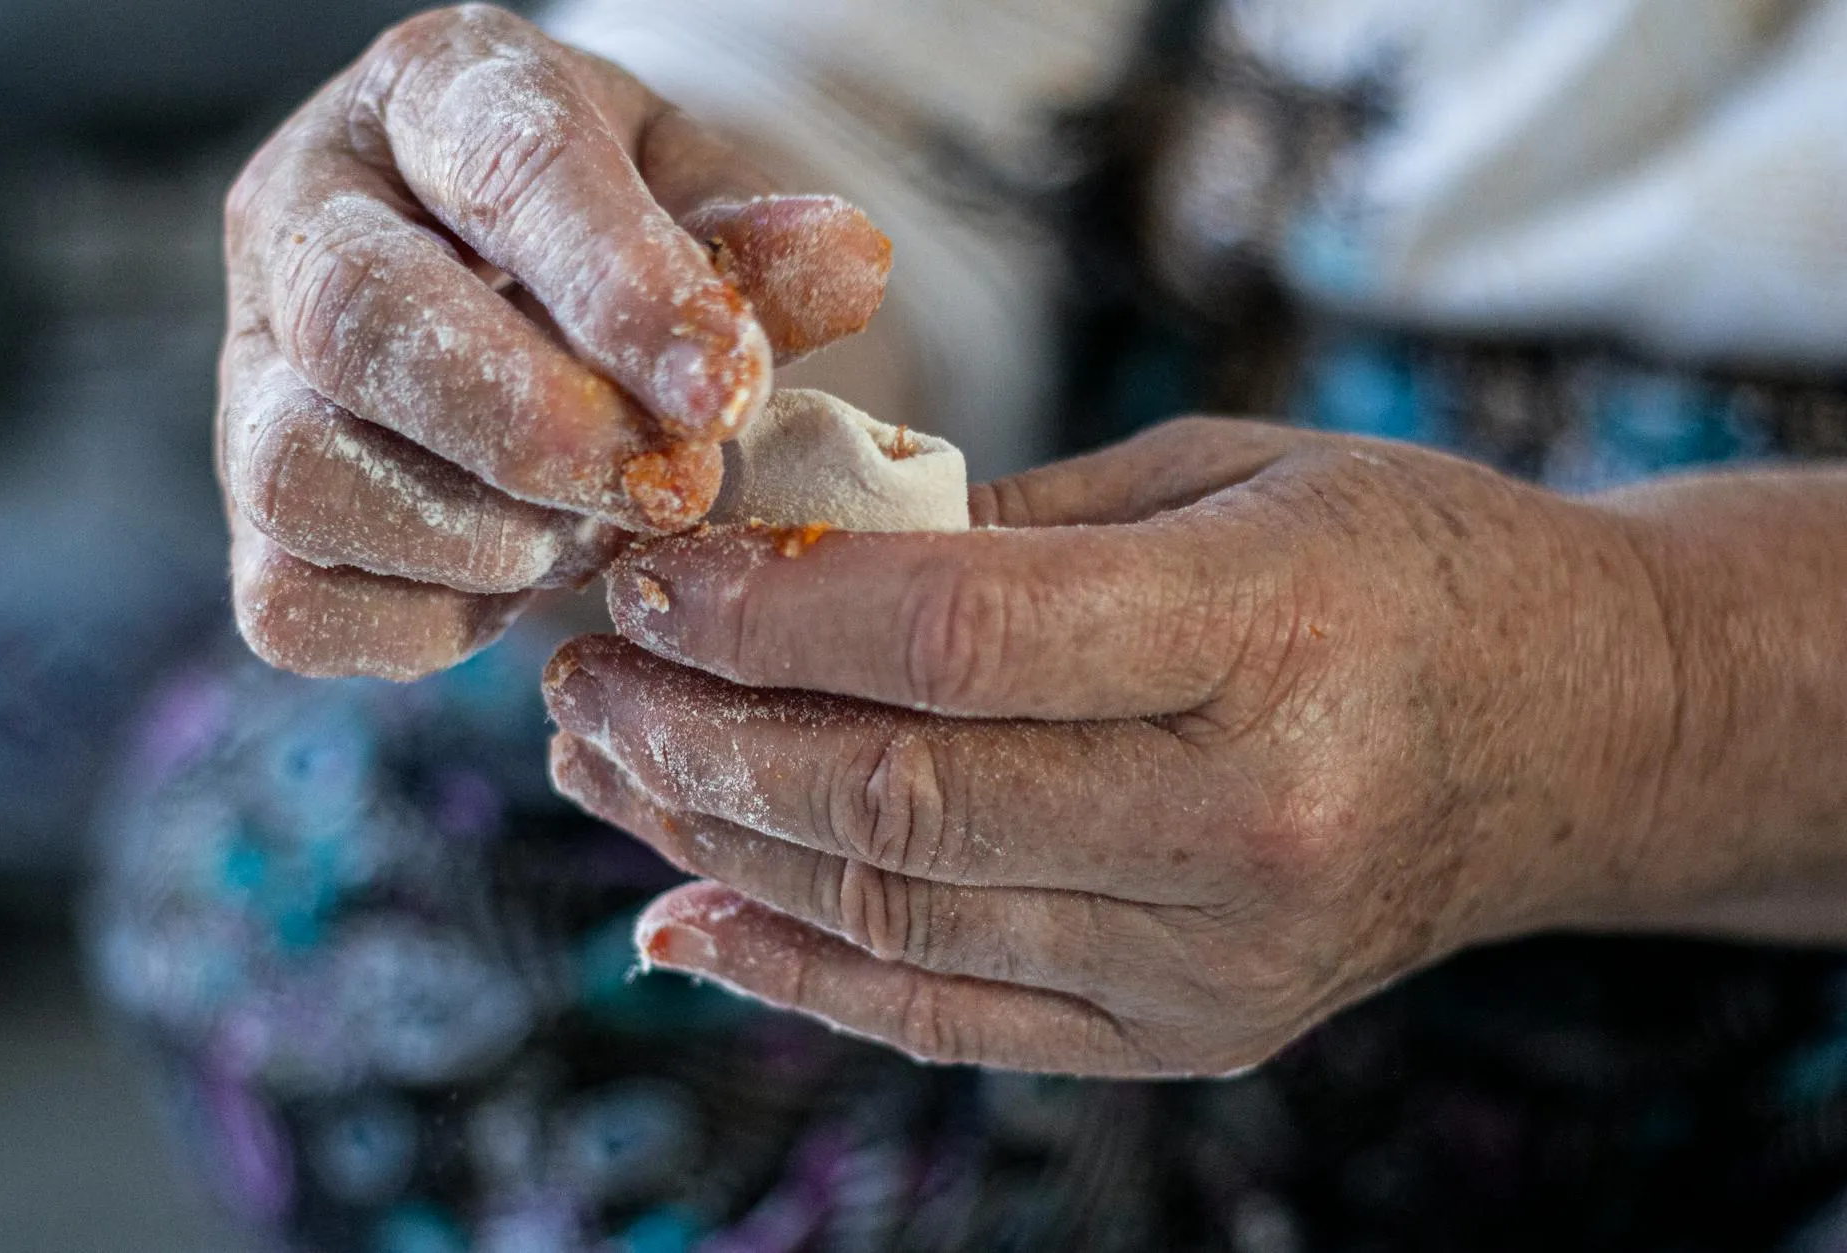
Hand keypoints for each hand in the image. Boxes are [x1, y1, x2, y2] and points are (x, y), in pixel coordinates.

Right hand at [219, 4, 890, 679]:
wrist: (529, 313)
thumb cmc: (624, 247)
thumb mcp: (705, 207)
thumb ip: (759, 246)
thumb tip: (845, 262)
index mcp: (434, 97)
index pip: (505, 164)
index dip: (618, 287)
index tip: (723, 390)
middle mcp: (306, 223)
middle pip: (359, 319)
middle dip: (536, 428)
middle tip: (669, 488)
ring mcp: (252, 376)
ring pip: (301, 472)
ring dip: (485, 536)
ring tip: (601, 534)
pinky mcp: (253, 517)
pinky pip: (295, 603)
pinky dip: (428, 620)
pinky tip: (523, 583)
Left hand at [544, 417, 1686, 1076]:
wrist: (1578, 728)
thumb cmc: (1399, 560)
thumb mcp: (1222, 476)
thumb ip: (1008, 528)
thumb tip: (784, 554)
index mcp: (1268, 634)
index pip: (954, 639)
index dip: (765, 613)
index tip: (647, 577)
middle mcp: (1249, 821)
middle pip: (899, 798)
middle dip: (701, 736)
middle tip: (584, 678)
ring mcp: (1220, 960)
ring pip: (899, 920)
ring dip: (717, 844)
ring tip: (607, 770)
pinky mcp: (1191, 1036)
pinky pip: (952, 1018)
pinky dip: (800, 974)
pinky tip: (688, 917)